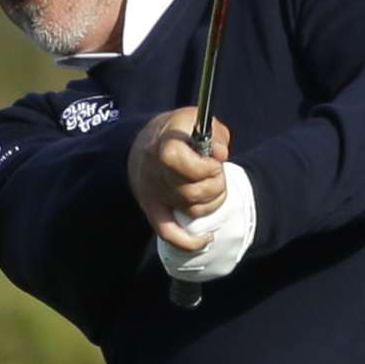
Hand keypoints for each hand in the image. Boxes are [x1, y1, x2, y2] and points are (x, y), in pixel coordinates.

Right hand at [130, 108, 231, 249]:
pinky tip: (207, 239)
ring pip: (190, 210)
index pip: (185, 165)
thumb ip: (215, 135)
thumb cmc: (178, 131)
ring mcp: (151, 193)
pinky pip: (168, 233)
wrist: (143, 141)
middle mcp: (154, 172)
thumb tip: (221, 155)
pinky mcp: (152, 209)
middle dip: (215, 184)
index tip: (215, 161)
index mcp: (163, 146)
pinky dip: (189, 241)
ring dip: (211, 202)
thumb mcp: (197, 121)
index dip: (207, 168)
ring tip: (213, 188)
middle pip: (192, 192)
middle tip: (216, 173)